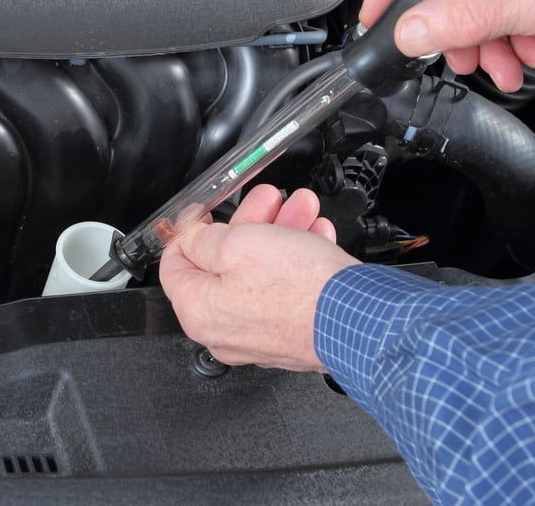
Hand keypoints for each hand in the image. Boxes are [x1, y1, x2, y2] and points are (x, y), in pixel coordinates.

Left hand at [159, 185, 358, 370]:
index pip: (174, 266)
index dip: (187, 231)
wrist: (360, 318)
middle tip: (266, 199)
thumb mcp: (236, 244)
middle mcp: (225, 331)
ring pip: (260, 272)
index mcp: (199, 311)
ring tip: (301, 207)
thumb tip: (189, 236)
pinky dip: (297, 259)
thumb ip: (202, 238)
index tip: (201, 213)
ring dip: (280, 232)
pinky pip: (284, 290)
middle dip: (250, 222)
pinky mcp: (291, 333)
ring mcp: (259, 335)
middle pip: (224, 264)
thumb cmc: (299, 288)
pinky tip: (315, 235)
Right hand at [360, 0, 534, 92]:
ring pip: (480, 5)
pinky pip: (508, 10)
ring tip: (505, 68)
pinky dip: (515, 39)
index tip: (374, 19)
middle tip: (461, 58)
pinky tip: (531, 56)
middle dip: (459, 31)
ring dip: (490, 44)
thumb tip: (408, 31)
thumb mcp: (529, 1)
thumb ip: (461, 19)